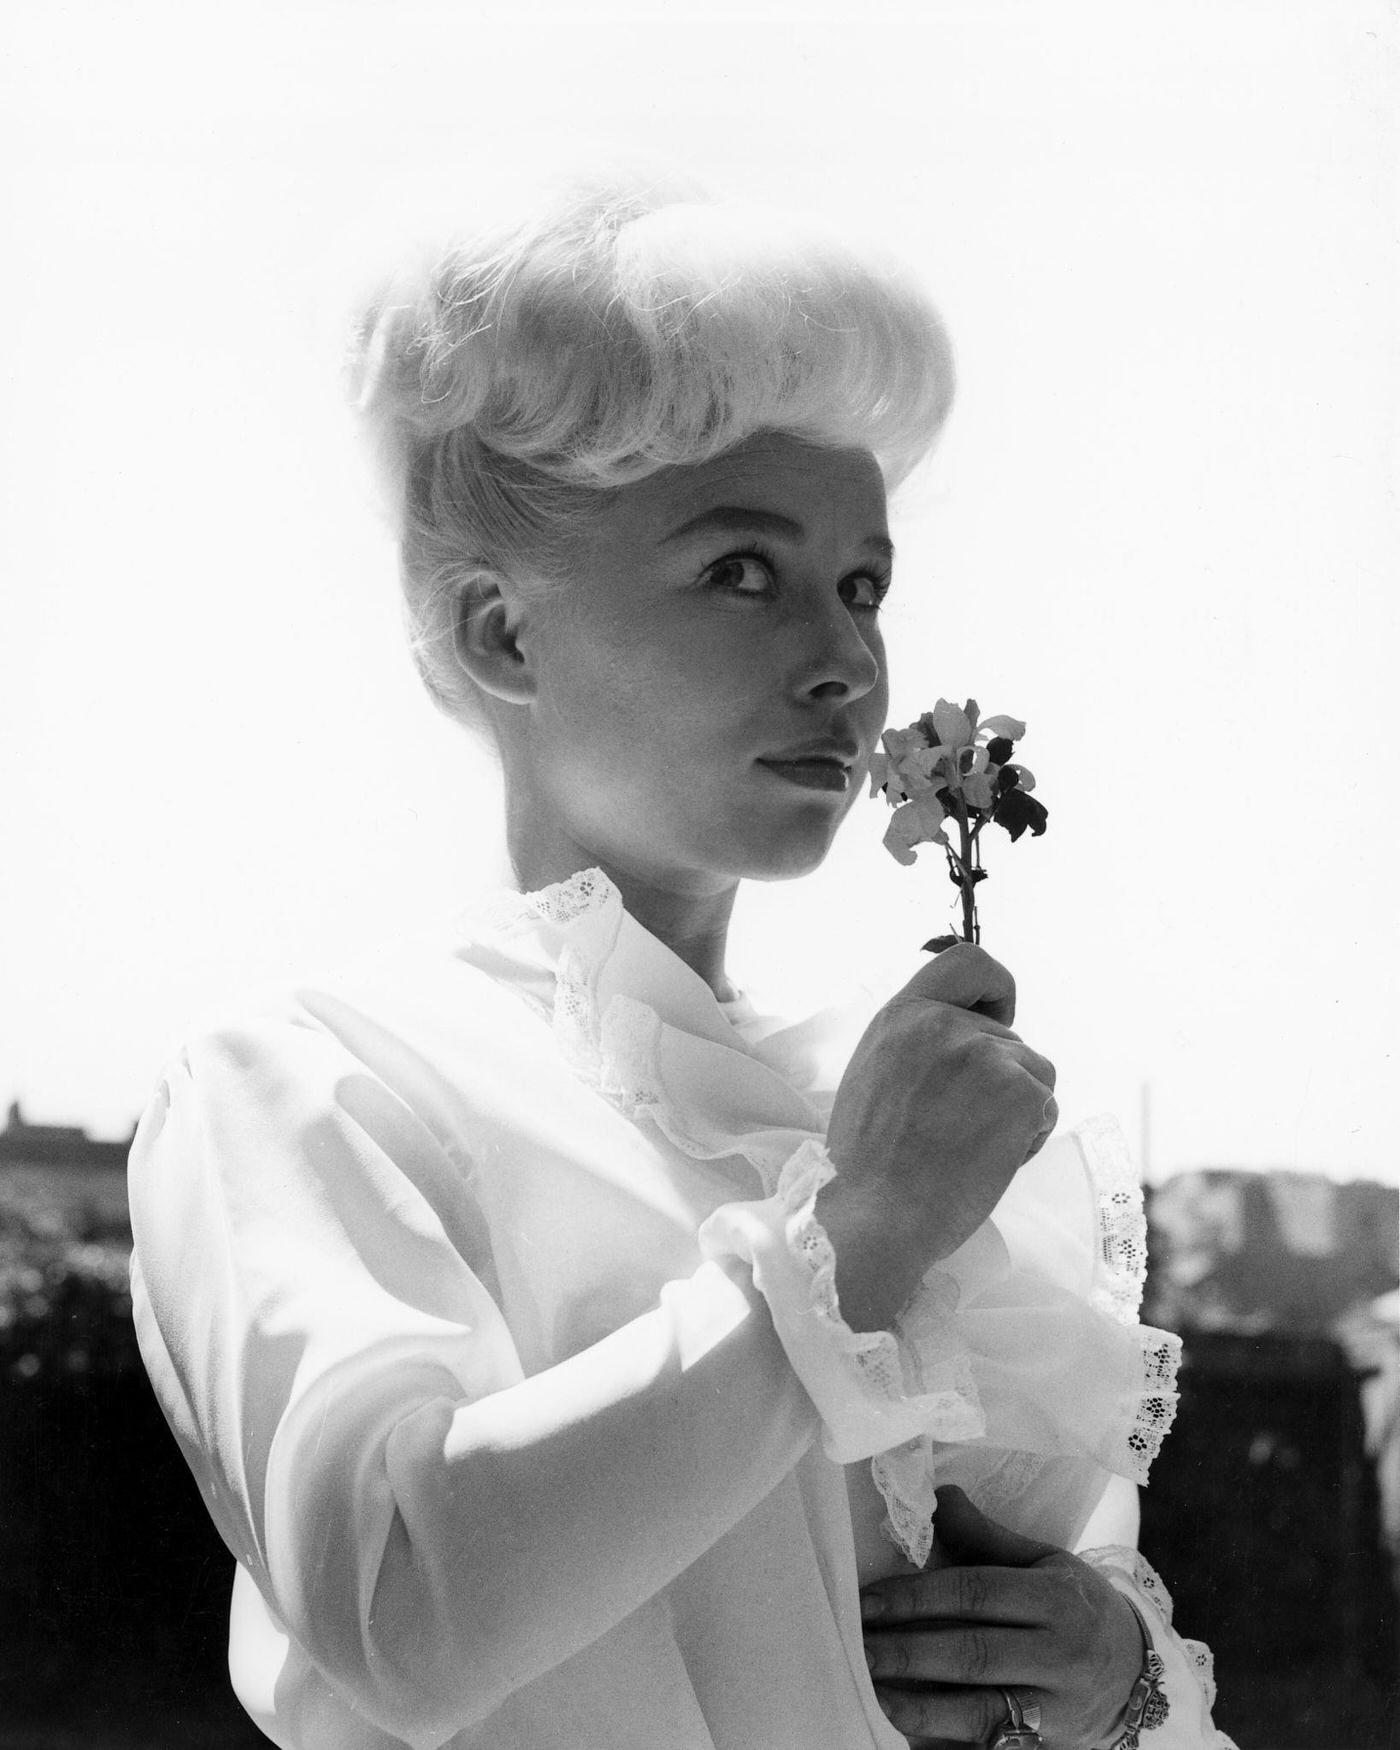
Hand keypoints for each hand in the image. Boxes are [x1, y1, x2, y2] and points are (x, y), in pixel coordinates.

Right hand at [817, 945, 1056, 1328]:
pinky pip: (1045, 1106)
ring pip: (1032, 1071)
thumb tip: (963, 1036)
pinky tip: (988, 1160)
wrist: (876, 1216)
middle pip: (1007, 1036)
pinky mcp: (1020, 1091)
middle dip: (999, 1078)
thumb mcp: (874, 1073)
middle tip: (960, 1127)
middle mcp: (944, 1023)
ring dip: (1016, 1109)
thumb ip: (915, 1043)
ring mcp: (985, 1055)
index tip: (995, 1017)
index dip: (994, 987)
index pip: (968, 960)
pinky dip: (1028, 1136)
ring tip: (970, 1147)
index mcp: (902, 1014)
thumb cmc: (868, 1163)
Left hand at [860, 1486, 1141, 1748]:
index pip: (975, 1594)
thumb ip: (987, 1537)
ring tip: (872, 1690)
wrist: (1137, 1674)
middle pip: (972, 1654)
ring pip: (980, 1710)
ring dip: (919, 1705)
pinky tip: (909, 1728)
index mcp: (1056, 1600)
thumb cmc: (1078, 1607)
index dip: (917, 1597)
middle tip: (856, 1647)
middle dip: (907, 1652)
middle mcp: (1060, 1656)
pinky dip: (948, 1740)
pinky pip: (993, 1745)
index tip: (867, 1601)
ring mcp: (1057, 1710)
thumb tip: (936, 1495)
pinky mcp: (1049, 1748)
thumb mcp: (1045, 1562)